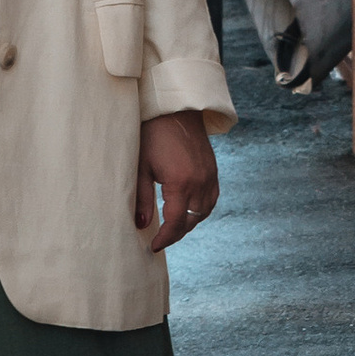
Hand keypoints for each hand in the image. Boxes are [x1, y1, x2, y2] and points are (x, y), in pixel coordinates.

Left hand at [135, 110, 220, 253]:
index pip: (175, 222)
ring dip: (189, 222)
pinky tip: (188, 210)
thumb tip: (141, 225)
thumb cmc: (152, 134)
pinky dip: (201, 210)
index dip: (165, 238)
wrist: (174, 109)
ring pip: (204, 212)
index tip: (154, 246)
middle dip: (176, 233)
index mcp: (180, 183)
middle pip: (191, 220)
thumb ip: (142, 199)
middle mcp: (200, 182)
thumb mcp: (142, 167)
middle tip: (160, 239)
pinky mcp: (213, 170)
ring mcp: (209, 176)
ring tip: (173, 227)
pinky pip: (212, 199)